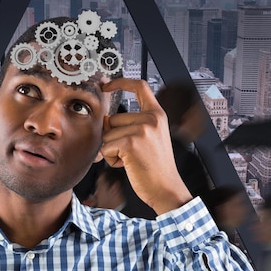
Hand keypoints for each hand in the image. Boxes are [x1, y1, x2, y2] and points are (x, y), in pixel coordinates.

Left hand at [100, 78, 191, 214]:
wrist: (166, 188)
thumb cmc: (154, 168)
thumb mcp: (148, 139)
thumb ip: (131, 125)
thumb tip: (104, 120)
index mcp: (157, 115)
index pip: (140, 86)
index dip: (120, 82)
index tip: (106, 84)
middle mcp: (151, 118)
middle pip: (113, 119)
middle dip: (114, 138)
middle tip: (131, 154)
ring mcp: (142, 130)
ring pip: (107, 135)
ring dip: (112, 151)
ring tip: (131, 160)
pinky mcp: (131, 143)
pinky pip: (106, 147)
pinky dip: (111, 160)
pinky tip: (127, 165)